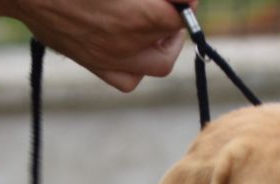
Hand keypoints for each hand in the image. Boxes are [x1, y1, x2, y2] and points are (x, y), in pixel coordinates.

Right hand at [10, 0, 193, 91]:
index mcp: (133, 15)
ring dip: (163, 45)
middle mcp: (124, 44)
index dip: (186, 3)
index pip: (179, 15)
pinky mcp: (94, 65)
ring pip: (155, 65)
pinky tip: (134, 46)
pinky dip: (138, 66)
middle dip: (177, 22)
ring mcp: (109, 59)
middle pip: (170, 40)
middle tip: (172, 6)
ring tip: (157, 26)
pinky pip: (128, 80)